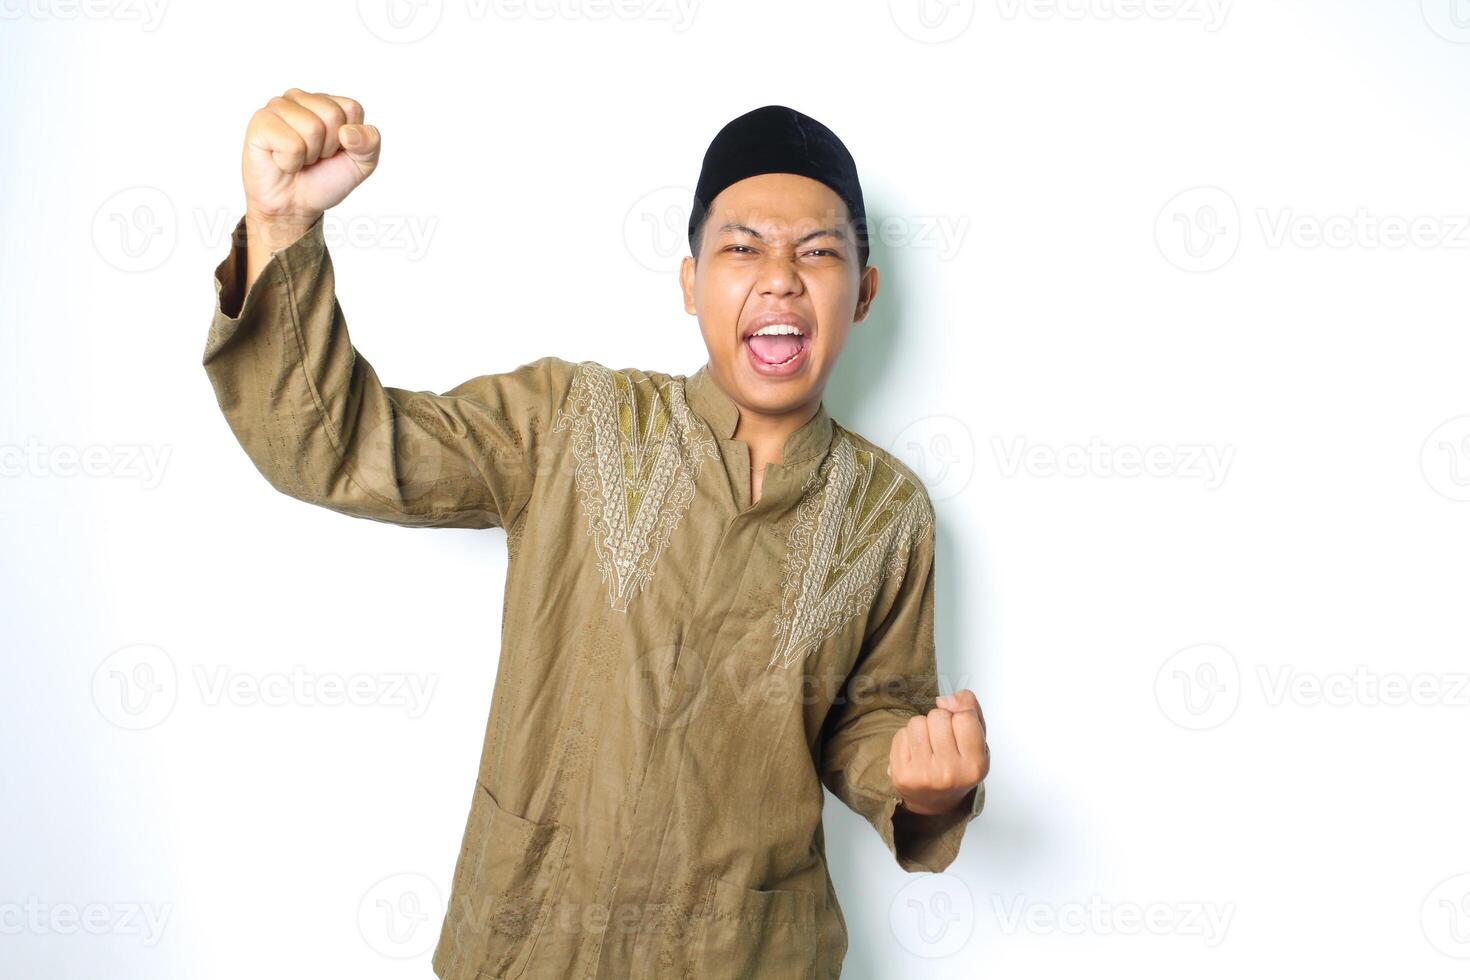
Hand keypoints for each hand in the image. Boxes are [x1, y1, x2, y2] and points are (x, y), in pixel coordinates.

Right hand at [241, 87, 380, 231]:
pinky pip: (291, 144)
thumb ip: (370, 143)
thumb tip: (349, 132)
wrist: (295, 206)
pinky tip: (281, 161)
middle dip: (329, 147)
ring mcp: (278, 107)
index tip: (335, 151)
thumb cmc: (324, 179)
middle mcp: (301, 98)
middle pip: (333, 115)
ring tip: (298, 158)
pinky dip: (291, 162)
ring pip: (312, 128)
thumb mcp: (362, 164)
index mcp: (326, 102)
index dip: (350, 139)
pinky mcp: (260, 123)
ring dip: (309, 155)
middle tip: (314, 157)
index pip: (352, 108)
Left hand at [886, 689, 988, 816]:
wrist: (936, 802)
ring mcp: (924, 775)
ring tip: (928, 745)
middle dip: (940, 720)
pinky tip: (915, 753)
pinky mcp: (901, 774)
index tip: (959, 724)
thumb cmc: (958, 767)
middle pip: (939, 716)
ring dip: (922, 727)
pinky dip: (907, 738)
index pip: (964, 717)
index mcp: (975, 765)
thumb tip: (946, 699)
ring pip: (917, 722)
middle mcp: (950, 773)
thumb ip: (970, 711)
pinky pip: (901, 734)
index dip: (960, 714)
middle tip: (943, 738)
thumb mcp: (978, 741)